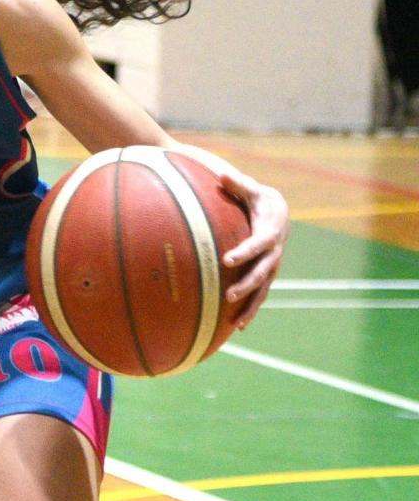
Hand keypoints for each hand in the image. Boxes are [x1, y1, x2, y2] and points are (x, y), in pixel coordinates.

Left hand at [173, 144, 287, 327]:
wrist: (278, 211)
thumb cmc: (259, 199)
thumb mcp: (251, 189)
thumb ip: (238, 184)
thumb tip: (222, 174)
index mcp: (270, 231)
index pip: (258, 244)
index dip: (245, 252)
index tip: (227, 260)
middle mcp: (275, 252)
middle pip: (262, 272)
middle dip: (246, 285)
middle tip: (228, 295)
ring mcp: (273, 266)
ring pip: (263, 289)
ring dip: (251, 306)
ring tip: (236, 322)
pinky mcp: (267, 275)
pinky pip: (261, 294)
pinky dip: (251, 309)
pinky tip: (238, 325)